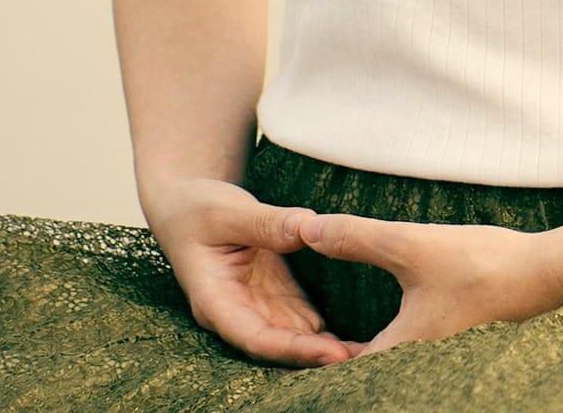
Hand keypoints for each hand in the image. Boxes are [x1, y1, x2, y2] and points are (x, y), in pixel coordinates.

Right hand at [144, 176, 367, 366]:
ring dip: (328, 349)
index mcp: (215, 302)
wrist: (187, 202)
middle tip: (366, 361)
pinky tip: (360, 337)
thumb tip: (307, 227)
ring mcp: (257, 306)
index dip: (294, 349)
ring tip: (374, 355)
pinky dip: (328, 328)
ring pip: (295, 337)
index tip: (331, 353)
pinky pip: (303, 318)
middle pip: (280, 346)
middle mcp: (237, 313)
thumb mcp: (227, 211)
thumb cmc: (197, 208)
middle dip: (319, 357)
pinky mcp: (273, 294)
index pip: (255, 337)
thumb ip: (266, 223)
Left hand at [295, 208, 562, 354]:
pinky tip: (390, 321)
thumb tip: (305, 230)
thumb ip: (355, 238)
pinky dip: (392, 343)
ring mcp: (441, 360)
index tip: (291, 339)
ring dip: (365, 350)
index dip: (315, 355)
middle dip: (338, 355)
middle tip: (305, 335)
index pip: (345, 367)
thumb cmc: (479, 264)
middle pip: (367, 370)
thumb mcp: (409, 244)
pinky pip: (411, 354)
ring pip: (390, 363)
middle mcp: (420, 366)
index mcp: (402, 352)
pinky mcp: (457, 346)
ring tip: (336, 333)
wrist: (545, 275)